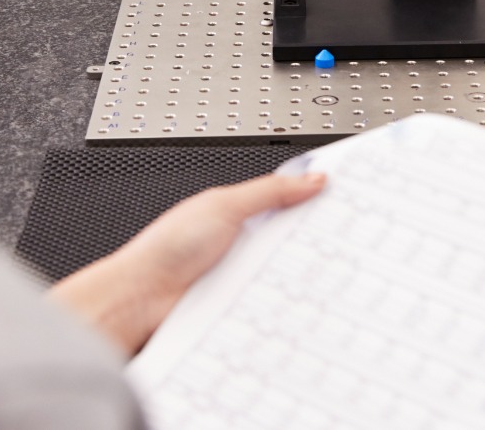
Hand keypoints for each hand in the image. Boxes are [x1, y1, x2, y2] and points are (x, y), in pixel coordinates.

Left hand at [49, 171, 325, 354]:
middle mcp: (244, 246)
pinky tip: (298, 299)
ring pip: (288, 274)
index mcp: (240, 213)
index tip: (345, 197)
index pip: (288, 202)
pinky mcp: (243, 308)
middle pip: (294, 240)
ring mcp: (245, 278)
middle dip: (317, 239)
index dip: (314, 199)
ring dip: (302, 274)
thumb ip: (270, 191)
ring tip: (323, 270)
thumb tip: (312, 177)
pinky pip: (275, 304)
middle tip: (345, 237)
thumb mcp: (224, 205)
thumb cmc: (165, 249)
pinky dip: (287, 302)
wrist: (139, 300)